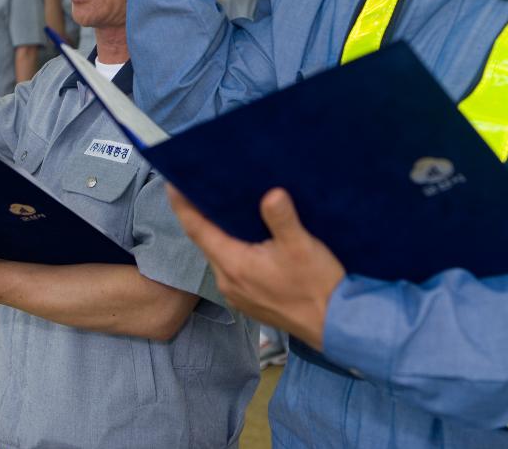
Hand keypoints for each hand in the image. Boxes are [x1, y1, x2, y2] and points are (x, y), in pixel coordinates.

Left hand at [168, 185, 343, 350]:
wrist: (333, 325)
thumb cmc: (316, 286)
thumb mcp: (302, 246)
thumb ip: (282, 218)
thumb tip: (271, 194)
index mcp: (234, 264)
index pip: (197, 229)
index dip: (183, 205)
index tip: (173, 183)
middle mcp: (228, 281)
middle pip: (205, 241)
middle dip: (201, 214)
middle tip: (202, 185)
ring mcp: (237, 293)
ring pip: (219, 254)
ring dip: (218, 232)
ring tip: (223, 206)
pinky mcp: (248, 300)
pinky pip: (231, 267)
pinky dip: (231, 249)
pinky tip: (245, 237)